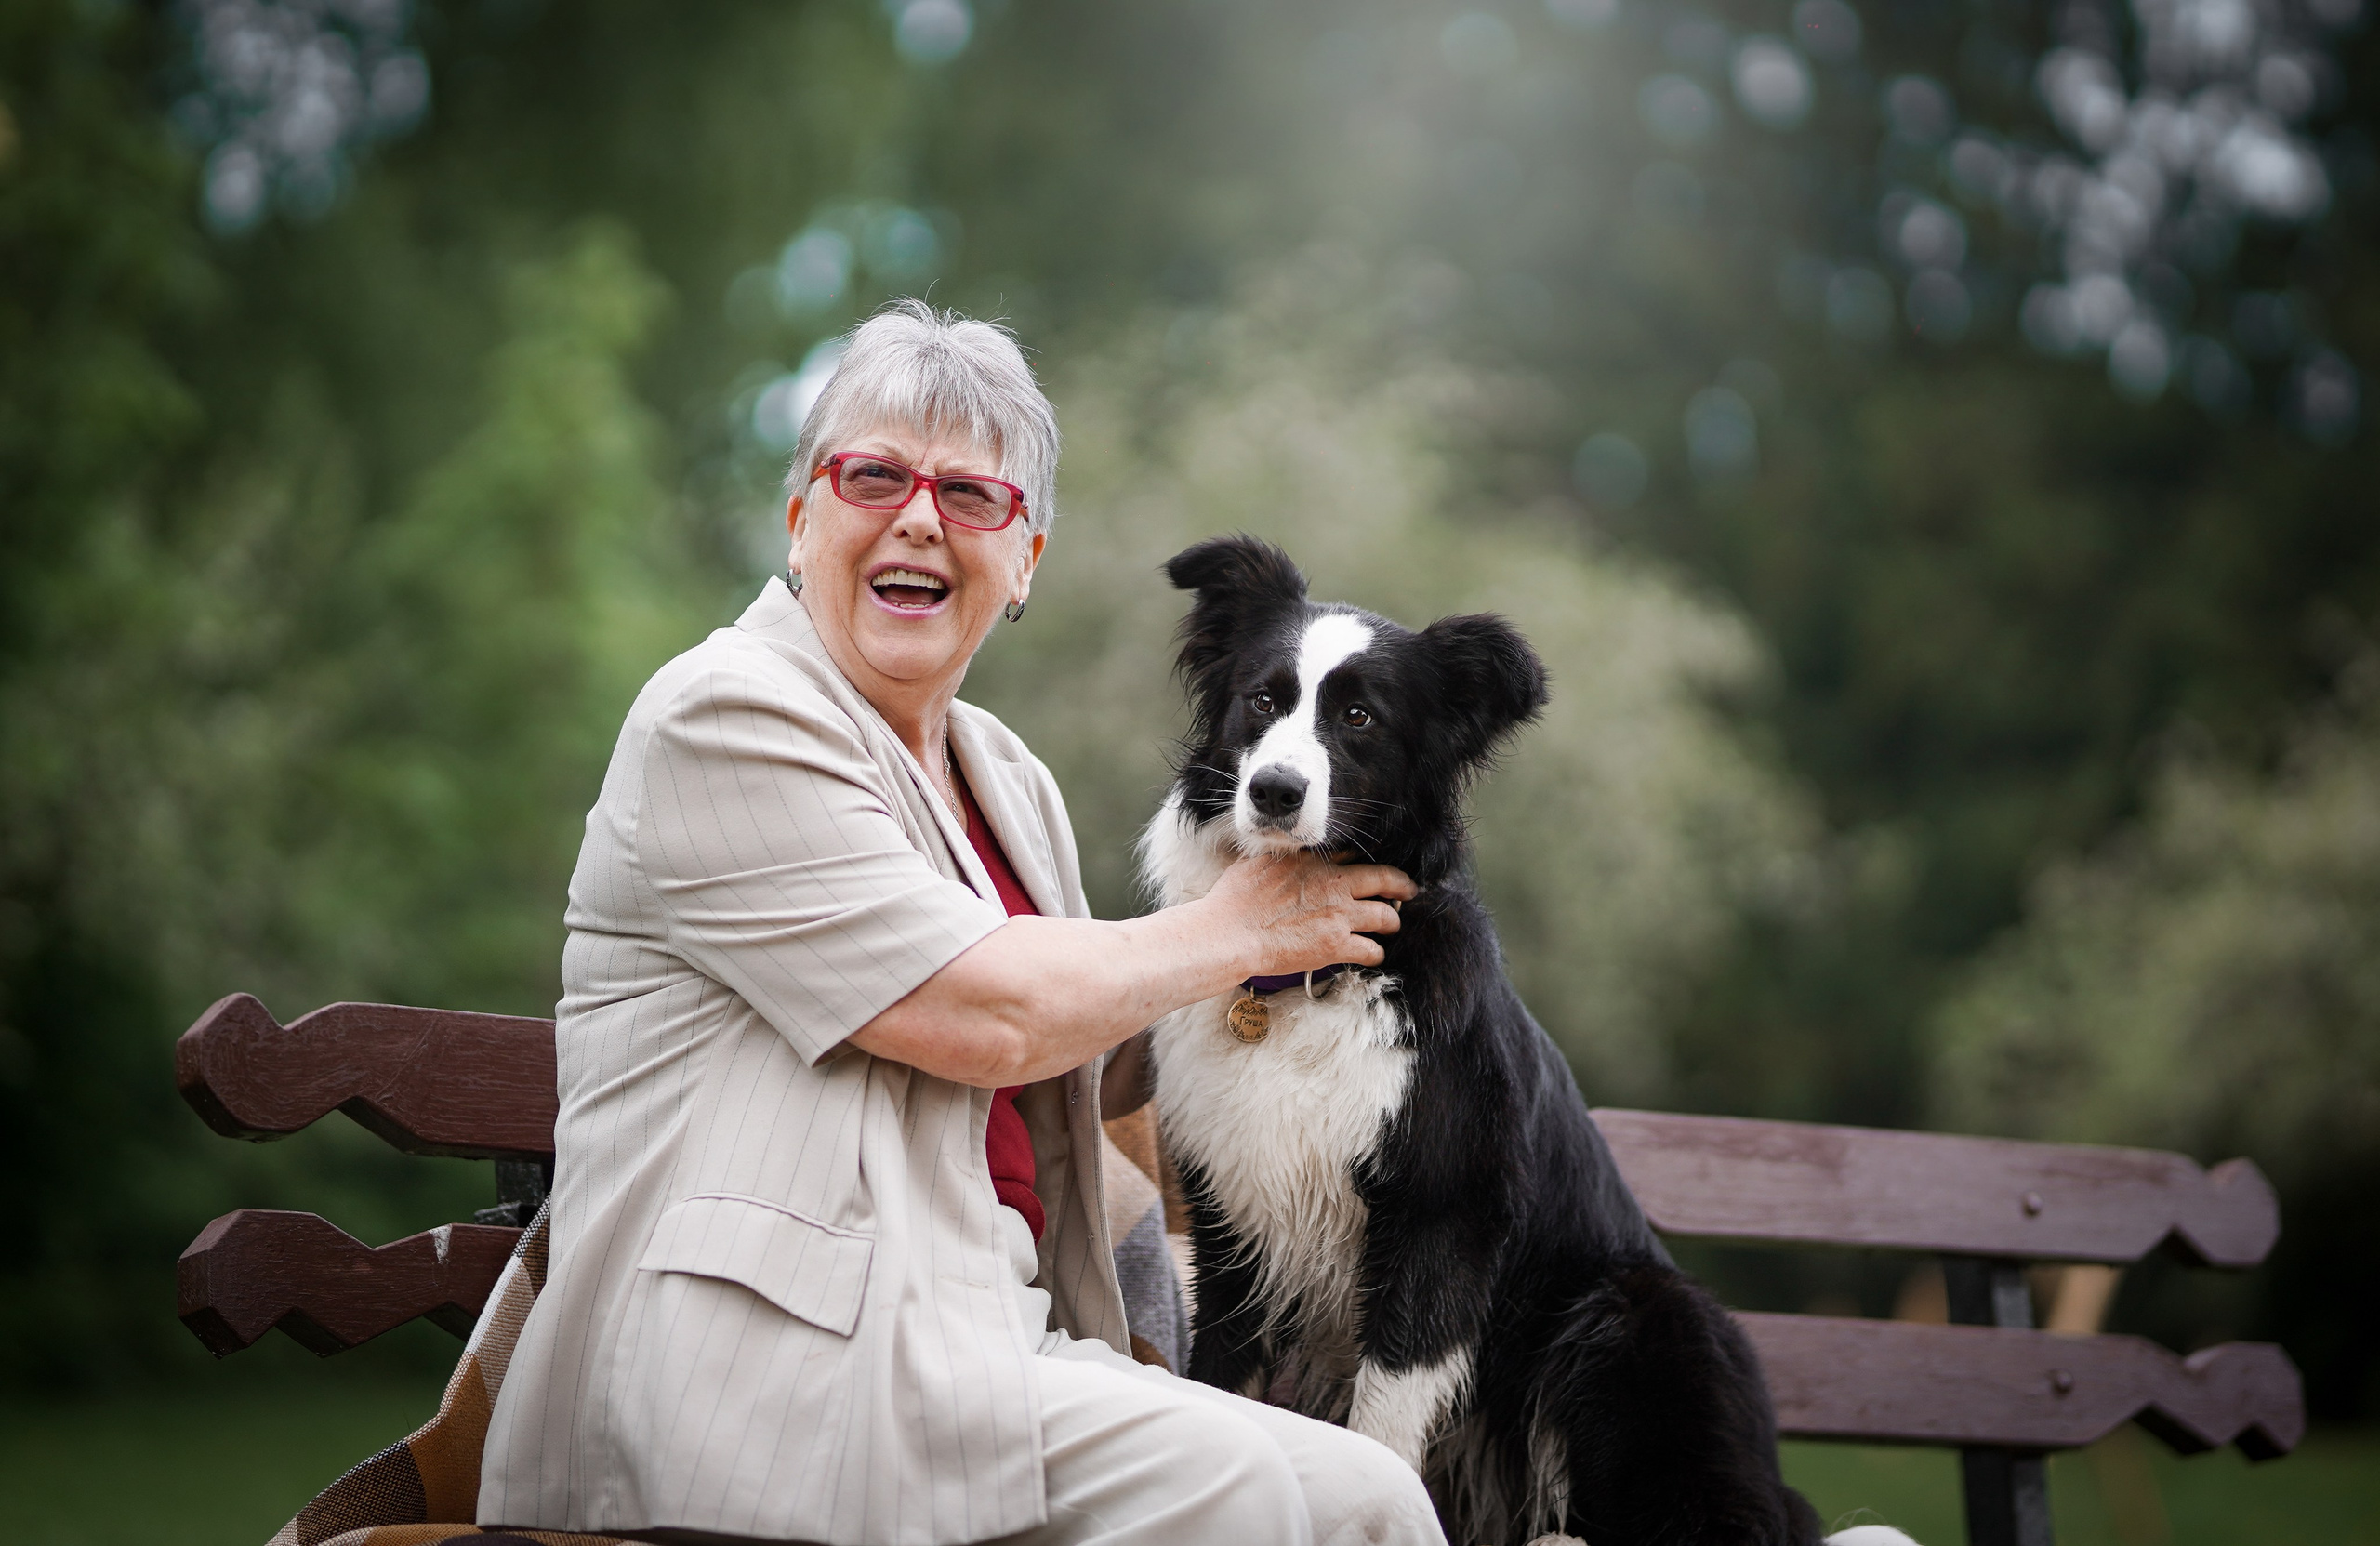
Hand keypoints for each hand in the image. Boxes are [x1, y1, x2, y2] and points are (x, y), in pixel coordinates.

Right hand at [1202, 851, 1416, 977]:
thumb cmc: (1235, 899)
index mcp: (1314, 861)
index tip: (1372, 865)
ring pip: (1385, 916)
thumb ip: (1278, 859)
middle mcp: (1334, 885)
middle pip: (1383, 878)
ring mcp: (1339, 916)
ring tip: (1391, 925)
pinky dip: (1375, 953)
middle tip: (1408, 890)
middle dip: (1400, 885)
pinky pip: (1370, 949)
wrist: (1231, 933)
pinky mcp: (1337, 946)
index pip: (1352, 854)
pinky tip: (1373, 955)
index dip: (1366, 860)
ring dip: (1391, 921)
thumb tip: (1277, 854)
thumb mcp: (1256, 863)